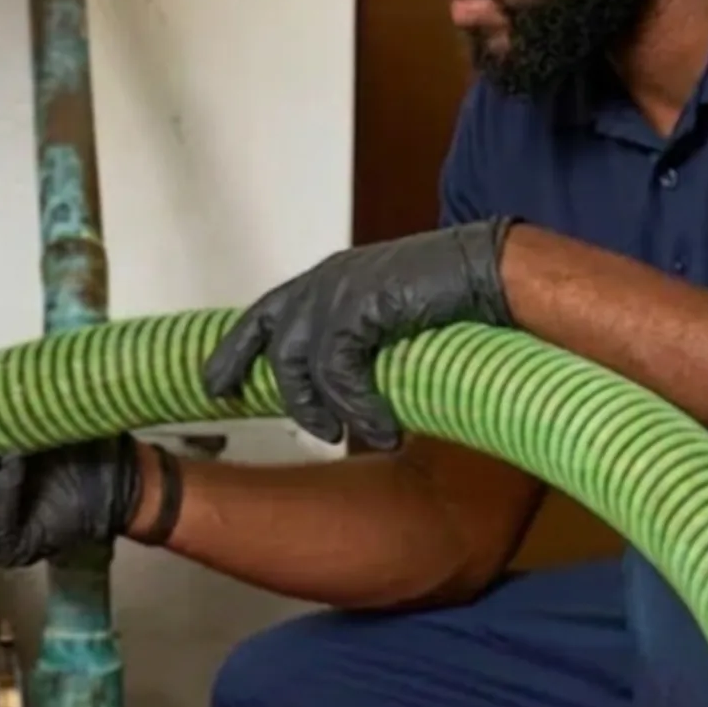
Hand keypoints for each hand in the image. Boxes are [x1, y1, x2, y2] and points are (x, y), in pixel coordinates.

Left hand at [201, 218, 515, 449]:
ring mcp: (339, 291)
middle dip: (243, 372)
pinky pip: (338, 372)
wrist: (490, 271)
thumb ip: (359, 344)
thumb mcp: (389, 322)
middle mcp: (325, 281)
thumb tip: (342, 393)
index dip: (236, 350)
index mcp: (329, 281)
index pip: (264, 314)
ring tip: (341, 435)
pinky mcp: (359, 306)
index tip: (216, 383)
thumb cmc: (452, 298)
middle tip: (238, 404)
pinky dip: (358, 408)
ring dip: (320, 409)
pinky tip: (385, 429)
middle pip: (265, 335)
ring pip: (298, 364)